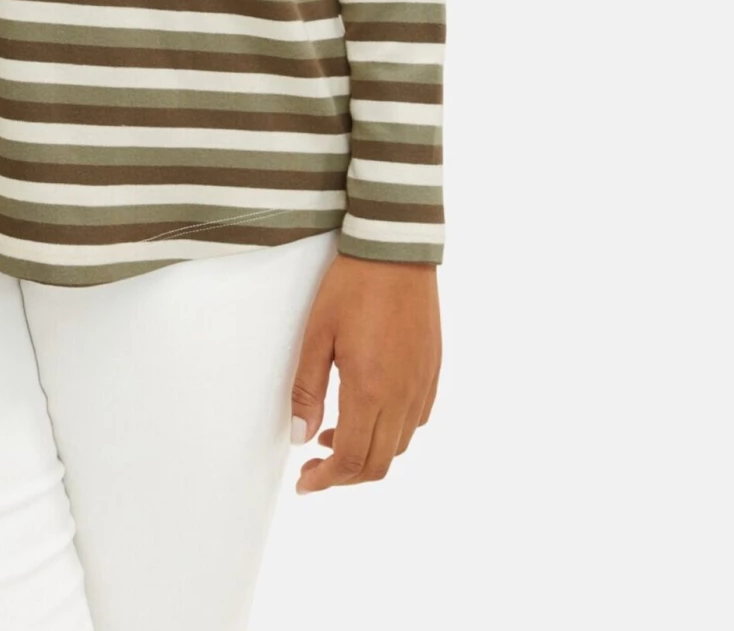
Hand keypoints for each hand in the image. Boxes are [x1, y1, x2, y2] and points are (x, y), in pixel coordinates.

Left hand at [289, 254, 439, 493]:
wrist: (396, 251)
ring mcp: (422, 385)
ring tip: (335, 435)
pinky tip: (369, 412)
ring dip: (368, 454)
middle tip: (315, 467)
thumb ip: (307, 390)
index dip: (326, 479)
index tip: (305, 482)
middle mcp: (403, 396)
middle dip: (345, 476)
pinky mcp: (432, 372)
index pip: (352, 459)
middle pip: (378, 463)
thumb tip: (301, 436)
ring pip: (398, 445)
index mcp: (371, 389)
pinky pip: (416, 420)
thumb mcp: (317, 334)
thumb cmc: (352, 286)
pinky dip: (391, 432)